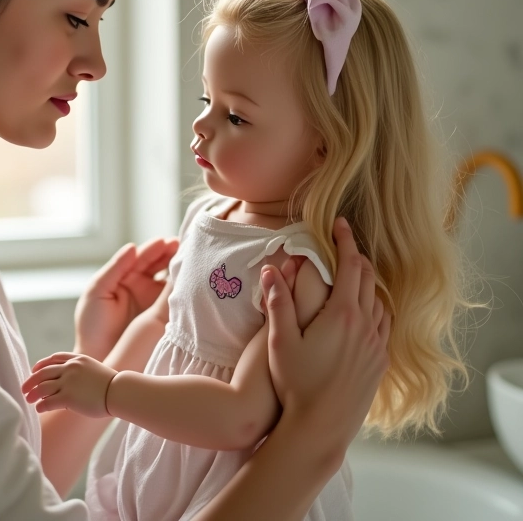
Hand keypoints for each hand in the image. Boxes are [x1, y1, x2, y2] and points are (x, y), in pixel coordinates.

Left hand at [22, 352, 116, 417]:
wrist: (118, 391)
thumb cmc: (109, 384)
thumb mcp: (93, 368)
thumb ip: (79, 371)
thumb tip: (67, 381)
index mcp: (76, 359)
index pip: (53, 359)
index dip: (40, 365)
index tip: (34, 370)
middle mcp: (70, 368)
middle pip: (43, 372)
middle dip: (31, 381)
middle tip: (24, 389)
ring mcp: (68, 381)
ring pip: (42, 387)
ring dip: (33, 394)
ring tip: (28, 400)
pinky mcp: (68, 397)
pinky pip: (48, 401)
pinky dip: (41, 406)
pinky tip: (39, 409)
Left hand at [74, 238, 178, 360]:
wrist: (98, 358)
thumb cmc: (92, 325)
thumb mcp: (97, 291)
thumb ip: (115, 268)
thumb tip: (133, 247)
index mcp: (123, 276)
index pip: (141, 258)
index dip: (154, 249)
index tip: (166, 242)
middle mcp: (140, 285)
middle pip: (158, 264)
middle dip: (170, 254)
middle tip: (183, 247)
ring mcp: (151, 300)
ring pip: (168, 279)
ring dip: (178, 269)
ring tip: (189, 261)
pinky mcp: (160, 315)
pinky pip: (172, 299)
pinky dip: (180, 289)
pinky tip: (188, 282)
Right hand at [262, 218, 390, 449]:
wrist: (320, 429)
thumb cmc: (296, 385)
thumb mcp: (280, 341)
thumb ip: (277, 302)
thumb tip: (270, 269)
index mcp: (342, 315)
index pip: (351, 265)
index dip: (345, 240)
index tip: (339, 223)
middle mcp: (366, 326)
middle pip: (369, 278)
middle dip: (356, 256)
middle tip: (343, 243)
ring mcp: (376, 346)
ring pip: (379, 300)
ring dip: (367, 282)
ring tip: (351, 275)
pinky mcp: (380, 363)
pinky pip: (383, 324)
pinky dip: (374, 307)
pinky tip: (362, 312)